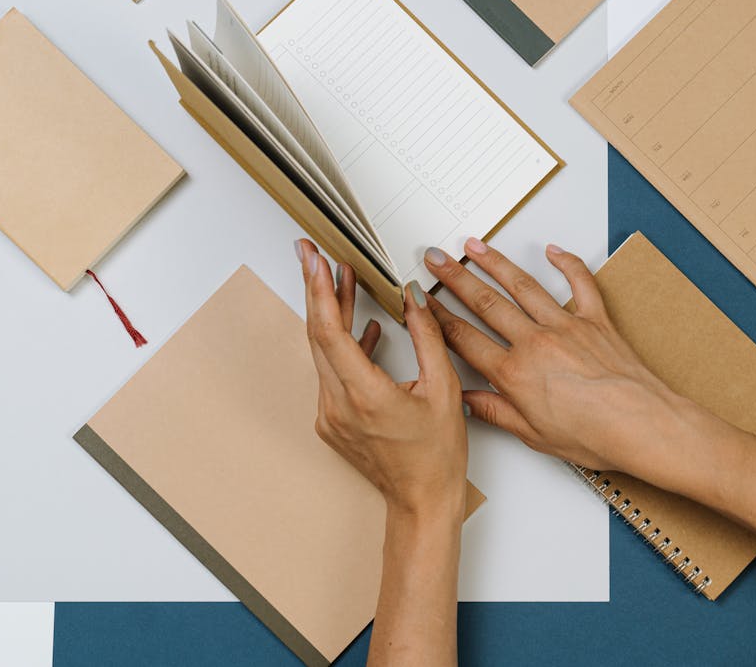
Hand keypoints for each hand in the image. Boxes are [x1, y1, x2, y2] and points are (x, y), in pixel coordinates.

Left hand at [295, 239, 467, 518]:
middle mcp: (339, 405)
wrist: (421, 502)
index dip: (319, 291)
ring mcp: (332, 415)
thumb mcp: (443, 389)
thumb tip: (414, 297)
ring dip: (331, 314)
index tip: (314, 260)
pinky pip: (332, 372)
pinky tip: (360, 326)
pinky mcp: (334, 421)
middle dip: (315, 289)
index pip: (329, 332)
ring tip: (340, 278)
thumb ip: (427, 337)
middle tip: (312, 253)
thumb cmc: (437, 455)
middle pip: (318, 335)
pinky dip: (343, 344)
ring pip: (324, 353)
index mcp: (364, 396)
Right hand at [422, 238, 686, 475]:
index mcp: (515, 374)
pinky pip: (580, 284)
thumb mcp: (534, 435)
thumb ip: (495, 412)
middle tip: (436, 259)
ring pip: (523, 286)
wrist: (643, 425)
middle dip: (455, 279)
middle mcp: (535, 342)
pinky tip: (553, 250)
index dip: (438, 318)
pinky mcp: (596, 321)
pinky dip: (567, 263)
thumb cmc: (595, 435)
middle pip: (486, 303)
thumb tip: (466, 401)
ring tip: (474, 246)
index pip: (465, 339)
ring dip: (495, 263)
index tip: (422, 302)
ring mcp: (566, 326)